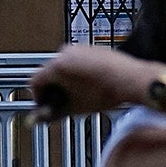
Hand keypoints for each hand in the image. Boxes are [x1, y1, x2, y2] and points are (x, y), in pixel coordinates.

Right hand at [29, 43, 143, 119]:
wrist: (130, 80)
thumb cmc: (106, 91)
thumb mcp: (76, 107)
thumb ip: (54, 112)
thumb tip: (43, 117)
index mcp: (57, 65)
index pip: (35, 81)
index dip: (38, 97)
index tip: (46, 104)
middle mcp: (65, 52)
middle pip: (49, 72)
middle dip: (54, 88)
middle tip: (63, 102)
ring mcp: (79, 48)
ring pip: (63, 66)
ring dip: (66, 80)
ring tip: (78, 94)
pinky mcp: (91, 48)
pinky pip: (77, 60)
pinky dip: (77, 72)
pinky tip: (89, 85)